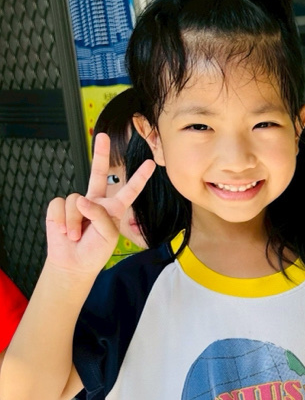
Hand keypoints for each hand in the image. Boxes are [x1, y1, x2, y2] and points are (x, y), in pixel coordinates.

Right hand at [45, 133, 153, 276]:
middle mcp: (96, 202)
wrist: (73, 264)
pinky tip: (64, 230)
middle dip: (100, 154)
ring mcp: (77, 203)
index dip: (139, 178)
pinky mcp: (59, 207)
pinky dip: (63, 220)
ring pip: (76, 201)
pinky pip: (60, 205)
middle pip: (98, 173)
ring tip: (76, 235)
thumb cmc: (94, 252)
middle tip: (102, 136)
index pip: (129, 191)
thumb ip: (100, 215)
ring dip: (75, 222)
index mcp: (113, 209)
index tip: (151, 163)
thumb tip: (81, 200)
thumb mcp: (108, 236)